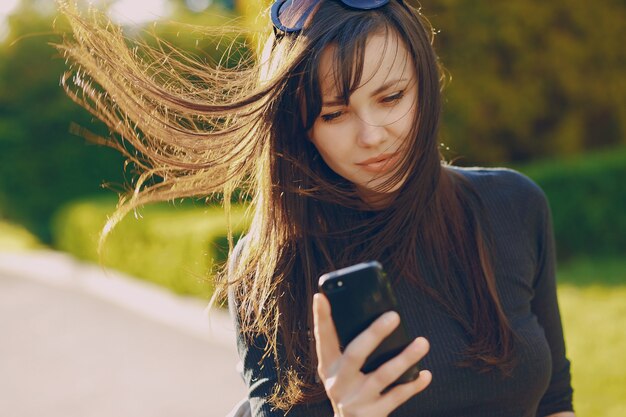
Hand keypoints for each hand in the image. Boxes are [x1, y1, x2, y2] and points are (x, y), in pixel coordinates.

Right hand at [313, 293, 431, 416]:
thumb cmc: (350, 388)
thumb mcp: (341, 371)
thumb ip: (350, 348)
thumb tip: (377, 315)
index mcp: (328, 366)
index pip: (323, 338)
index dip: (321, 318)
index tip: (321, 296)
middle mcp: (338, 383)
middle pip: (355, 354)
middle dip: (374, 334)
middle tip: (394, 315)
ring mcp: (355, 400)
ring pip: (382, 375)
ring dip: (404, 358)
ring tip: (422, 342)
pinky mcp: (372, 414)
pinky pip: (397, 396)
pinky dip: (412, 385)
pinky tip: (425, 373)